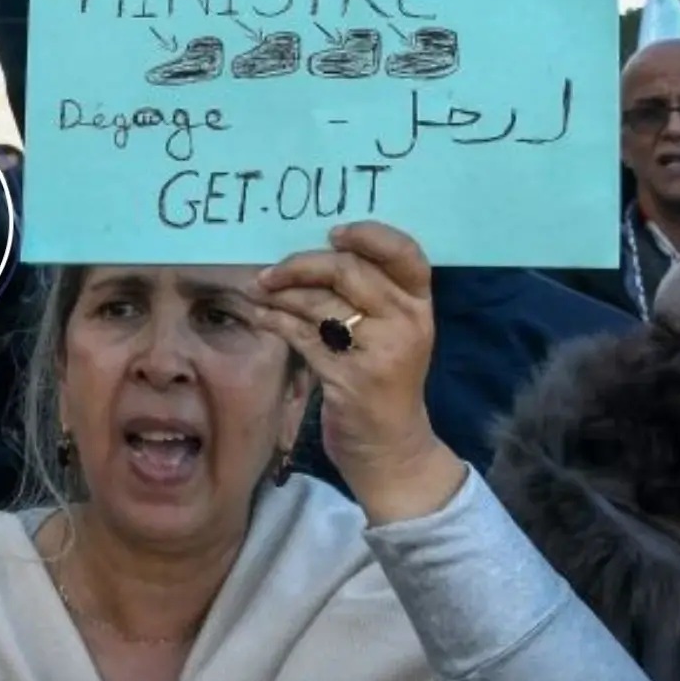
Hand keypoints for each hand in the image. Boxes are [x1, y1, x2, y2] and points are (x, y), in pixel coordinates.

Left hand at [254, 222, 458, 522]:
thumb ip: (369, 295)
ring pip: (320, 304)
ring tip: (259, 289)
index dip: (369, 235)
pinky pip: (303, 337)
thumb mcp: (392, 332)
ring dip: (281, 293)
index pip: (405, 253)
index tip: (333, 233)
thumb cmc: (385, 381)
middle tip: (271, 272)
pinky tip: (261, 315)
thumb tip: (311, 255)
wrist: (392, 447)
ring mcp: (380, 351)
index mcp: (420, 305)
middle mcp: (407, 323)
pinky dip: (276, 321)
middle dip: (301, 265)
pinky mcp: (349, 378)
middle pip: (349, 272)